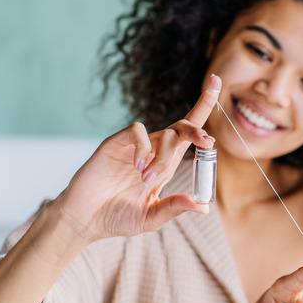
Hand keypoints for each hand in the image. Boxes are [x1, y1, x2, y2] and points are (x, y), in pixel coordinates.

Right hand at [54, 74, 221, 242]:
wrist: (85, 220)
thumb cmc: (117, 218)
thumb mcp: (152, 217)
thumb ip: (175, 207)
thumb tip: (204, 205)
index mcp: (166, 165)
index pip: (189, 133)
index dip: (203, 106)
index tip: (217, 82)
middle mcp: (153, 151)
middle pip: (182, 127)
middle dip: (197, 130)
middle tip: (207, 142)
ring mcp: (135, 146)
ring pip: (163, 134)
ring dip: (164, 156)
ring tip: (148, 179)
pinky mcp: (115, 143)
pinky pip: (137, 132)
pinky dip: (144, 147)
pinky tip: (138, 167)